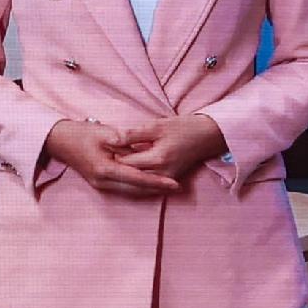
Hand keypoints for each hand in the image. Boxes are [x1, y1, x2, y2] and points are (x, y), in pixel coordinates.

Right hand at [42, 118, 176, 196]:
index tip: (175, 184)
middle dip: (157, 189)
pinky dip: (139, 186)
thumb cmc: (82, 133)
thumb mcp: (106, 134)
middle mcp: (103, 182)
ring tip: (169, 185)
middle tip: (178, 186)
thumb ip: (127, 145)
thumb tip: (146, 153)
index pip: (138, 179)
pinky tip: (152, 183)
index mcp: (105, 170)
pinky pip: (125, 188)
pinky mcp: (101, 183)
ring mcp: (101, 185)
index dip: (158, 182)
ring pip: (132, 192)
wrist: (59, 141)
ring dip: (150, 189)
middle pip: (137, 190)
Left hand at [102, 112, 227, 184]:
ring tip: (112, 160)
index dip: (111, 154)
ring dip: (124, 172)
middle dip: (115, 165)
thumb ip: (133, 134)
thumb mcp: (157, 126)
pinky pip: (146, 182)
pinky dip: (135, 175)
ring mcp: (165, 179)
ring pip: (136, 181)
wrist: (208, 137)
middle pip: (129, 175)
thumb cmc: (184, 127)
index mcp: (157, 159)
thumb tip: (112, 139)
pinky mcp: (168, 180)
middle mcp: (161, 174)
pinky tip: (126, 167)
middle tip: (101, 154)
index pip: (125, 162)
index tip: (100, 145)